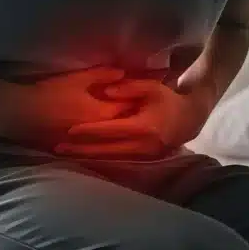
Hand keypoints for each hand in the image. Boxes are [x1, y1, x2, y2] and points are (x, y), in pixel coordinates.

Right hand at [0, 68, 135, 150]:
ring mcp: (90, 143)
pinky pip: (99, 142)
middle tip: (141, 104)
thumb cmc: (50, 93)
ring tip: (125, 116)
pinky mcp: (78, 148)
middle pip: (124, 124)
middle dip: (133, 114)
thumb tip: (122, 73)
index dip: (138, 98)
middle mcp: (101, 131)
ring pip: (113, 135)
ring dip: (120, 127)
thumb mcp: (77, 78)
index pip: (129, 106)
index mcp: (104, 113)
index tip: (146, 91)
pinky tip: (105, 128)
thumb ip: (102, 75)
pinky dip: (105, 136)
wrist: (23, 114)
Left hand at [54, 79, 215, 159]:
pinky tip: (83, 157)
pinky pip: (117, 161)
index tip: (69, 130)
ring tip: (66, 154)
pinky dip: (99, 159)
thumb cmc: (168, 100)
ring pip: (109, 159)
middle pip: (105, 150)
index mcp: (142, 127)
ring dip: (87, 157)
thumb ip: (129, 87)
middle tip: (58, 147)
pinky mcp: (142, 161)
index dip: (89, 130)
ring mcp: (142, 156)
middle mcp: (141, 146)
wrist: (190, 120)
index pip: (110, 130)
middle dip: (81, 149)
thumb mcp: (151, 87)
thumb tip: (106, 91)